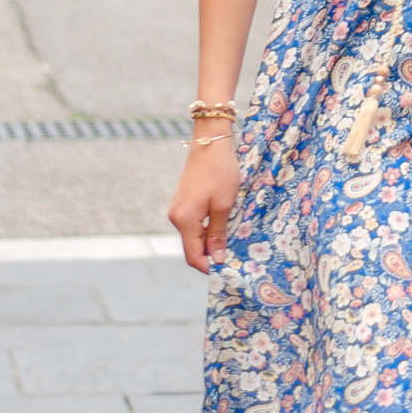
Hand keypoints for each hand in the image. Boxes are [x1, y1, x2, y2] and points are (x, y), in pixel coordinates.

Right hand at [168, 136, 239, 271]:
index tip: (228, 270)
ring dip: (210, 242)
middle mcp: (176, 217)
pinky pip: (193, 225)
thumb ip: (218, 234)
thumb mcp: (224, 206)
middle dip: (211, 255)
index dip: (209, 267)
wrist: (210, 142)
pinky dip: (206, 230)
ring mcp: (178, 209)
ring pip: (194, 237)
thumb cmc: (220, 172)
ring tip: (231, 241)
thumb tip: (217, 260)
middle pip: (192, 248)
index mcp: (185, 220)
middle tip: (235, 257)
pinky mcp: (183, 203)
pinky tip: (222, 226)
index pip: (193, 256)